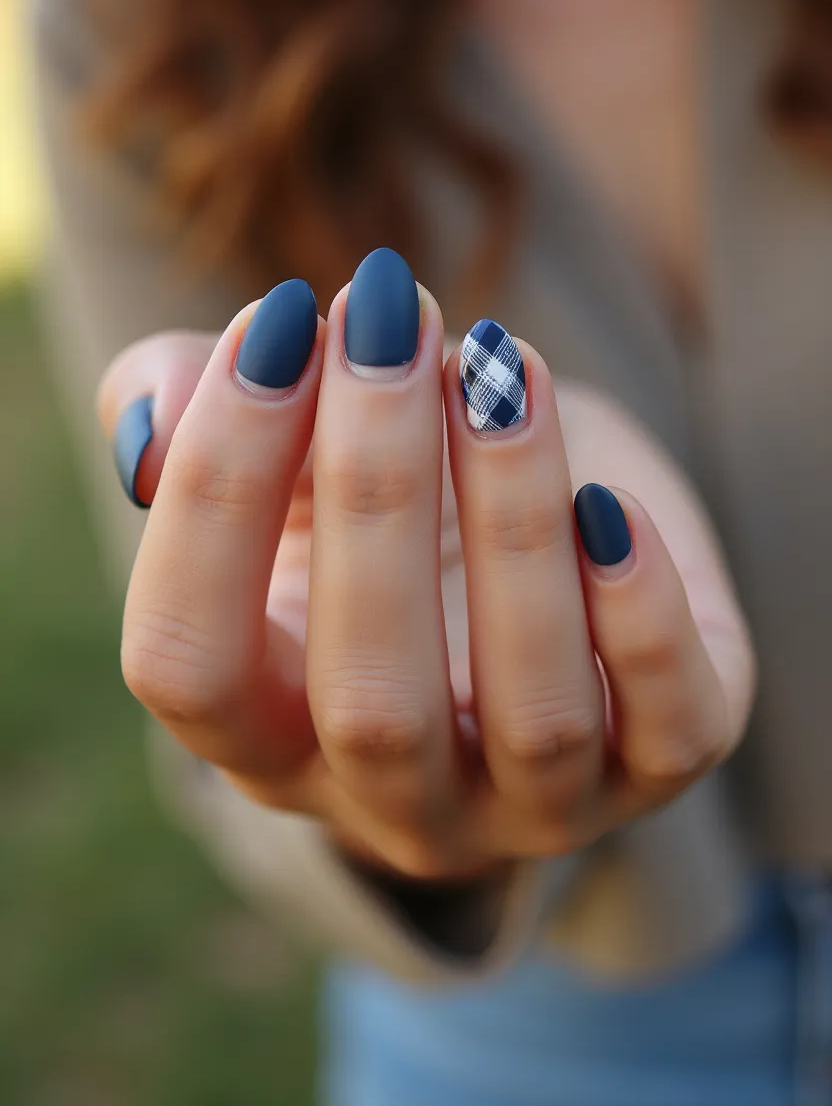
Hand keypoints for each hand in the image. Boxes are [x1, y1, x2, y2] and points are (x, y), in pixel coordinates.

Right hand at [98, 260, 754, 878]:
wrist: (534, 539)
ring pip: (531, 713)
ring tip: (500, 369)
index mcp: (261, 737)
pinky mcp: (658, 764)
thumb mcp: (280, 451)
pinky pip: (672, 729)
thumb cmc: (387, 494)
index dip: (215, 494)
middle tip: (392, 319)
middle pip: (368, 698)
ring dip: (513, 521)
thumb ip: (186, 418)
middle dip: (376, 486)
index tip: (273, 324)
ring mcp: (531, 804)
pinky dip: (645, 612)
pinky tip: (609, 494)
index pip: (190, 662)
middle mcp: (390, 800)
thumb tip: (148, 436)